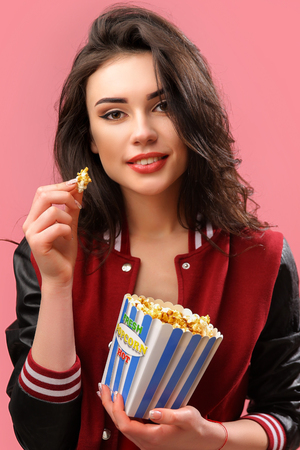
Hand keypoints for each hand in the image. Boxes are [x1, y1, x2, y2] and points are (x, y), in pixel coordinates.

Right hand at [23, 180, 81, 284]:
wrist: (62, 275)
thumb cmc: (64, 251)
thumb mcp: (70, 224)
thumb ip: (72, 207)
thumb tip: (78, 187)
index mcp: (34, 217)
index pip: (42, 191)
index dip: (60, 185)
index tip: (76, 184)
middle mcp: (29, 223)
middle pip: (43, 195)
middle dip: (65, 195)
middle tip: (78, 204)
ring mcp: (31, 233)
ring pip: (52, 211)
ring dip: (67, 218)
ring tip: (70, 228)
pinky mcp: (38, 243)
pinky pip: (57, 227)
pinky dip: (67, 230)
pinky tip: (68, 237)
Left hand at [99, 384, 225, 449]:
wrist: (205, 441)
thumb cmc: (196, 429)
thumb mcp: (186, 417)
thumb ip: (169, 415)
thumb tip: (153, 412)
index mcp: (152, 438)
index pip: (125, 425)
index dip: (117, 409)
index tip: (116, 393)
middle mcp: (146, 442)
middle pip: (120, 425)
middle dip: (109, 406)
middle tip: (103, 388)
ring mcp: (147, 441)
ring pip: (124, 426)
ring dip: (114, 409)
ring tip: (107, 393)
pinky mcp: (150, 438)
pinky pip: (131, 426)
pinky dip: (123, 413)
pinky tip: (123, 403)